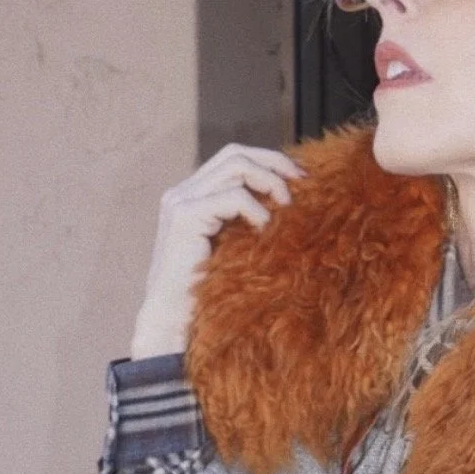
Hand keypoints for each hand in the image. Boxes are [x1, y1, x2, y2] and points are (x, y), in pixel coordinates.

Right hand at [129, 144, 303, 359]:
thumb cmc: (206, 290)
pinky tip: (265, 229)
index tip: (300, 179)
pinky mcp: (185, 217)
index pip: (233, 158)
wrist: (172, 319)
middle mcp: (182, 191)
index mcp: (192, 195)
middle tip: (302, 182)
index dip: (269, 161)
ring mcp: (180, 201)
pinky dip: (256, 210)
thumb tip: (288, 203)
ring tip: (286, 208)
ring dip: (270, 183)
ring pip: (235, 167)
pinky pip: (233, 197)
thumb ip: (246, 220)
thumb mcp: (232, 246)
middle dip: (274, 162)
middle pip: (235, 153)